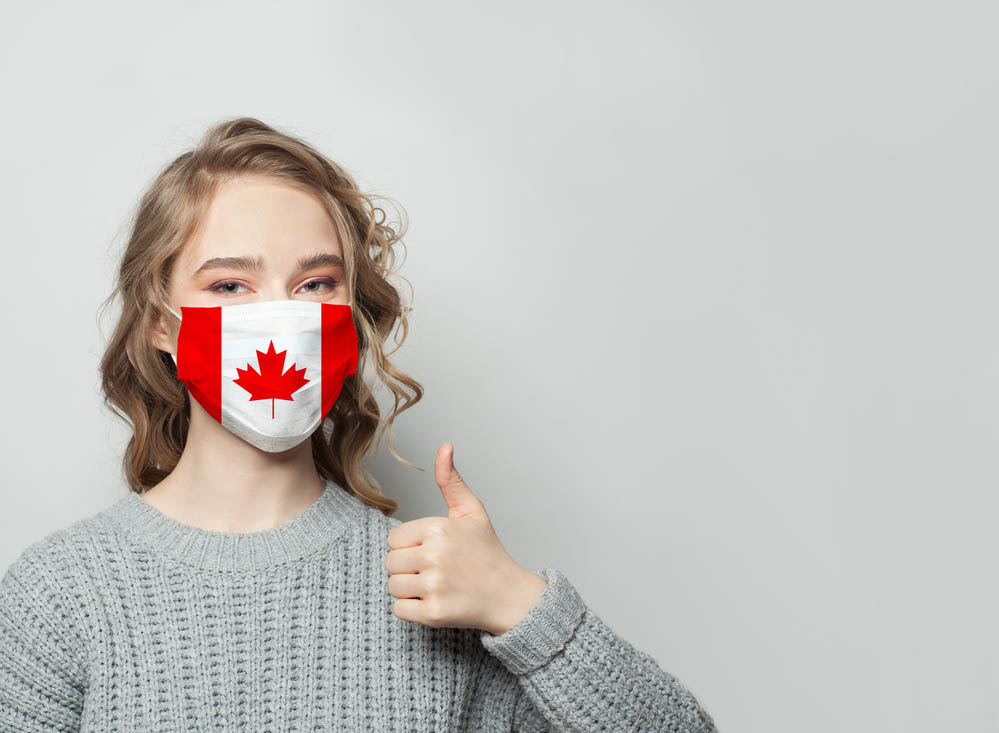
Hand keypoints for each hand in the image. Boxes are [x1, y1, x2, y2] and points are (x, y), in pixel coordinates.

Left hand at [385, 443, 548, 635]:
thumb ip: (451, 480)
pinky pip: (399, 610)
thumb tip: (445, 446)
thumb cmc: (487, 552)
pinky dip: (412, 609)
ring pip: (393, 586)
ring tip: (436, 585)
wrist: (510, 595)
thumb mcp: (472, 512)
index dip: (410, 546)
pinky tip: (435, 601)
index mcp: (439, 528)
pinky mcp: (434, 613)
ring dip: (409, 589)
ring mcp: (434, 585)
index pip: (394, 539)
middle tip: (436, 570)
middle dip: (408, 567)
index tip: (433, 551)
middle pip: (391, 563)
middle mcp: (435, 555)